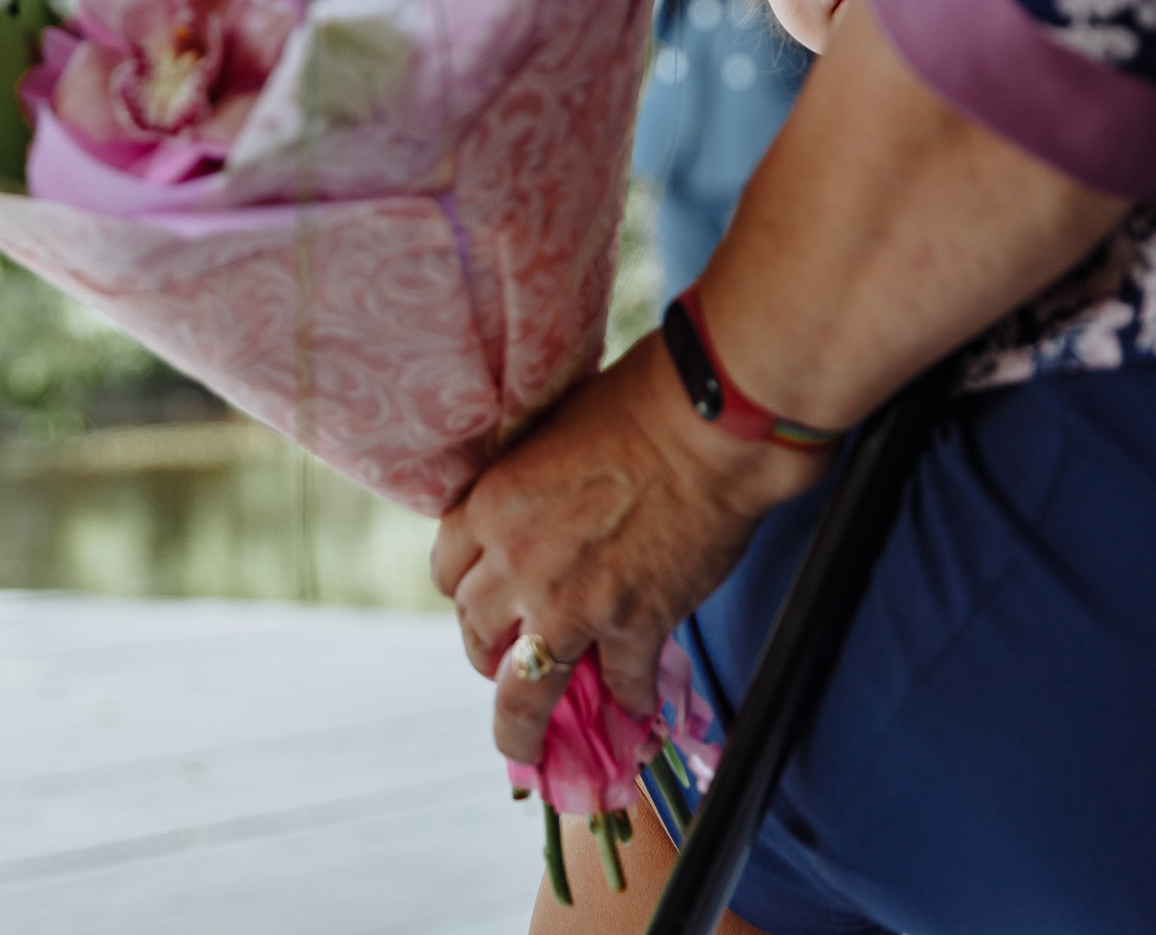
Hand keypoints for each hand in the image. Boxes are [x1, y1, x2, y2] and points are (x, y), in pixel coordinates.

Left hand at [431, 332, 827, 764]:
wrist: (708, 427)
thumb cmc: (639, 404)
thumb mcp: (552, 434)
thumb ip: (530, 487)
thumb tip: (538, 510)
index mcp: (490, 506)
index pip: (446, 571)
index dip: (463, 591)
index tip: (479, 601)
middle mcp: (516, 562)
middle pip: (475, 629)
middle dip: (485, 651)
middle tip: (501, 666)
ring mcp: (572, 603)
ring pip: (525, 688)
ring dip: (521, 726)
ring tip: (525, 751)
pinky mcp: (634, 625)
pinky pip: (620, 683)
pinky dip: (629, 702)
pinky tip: (637, 710)